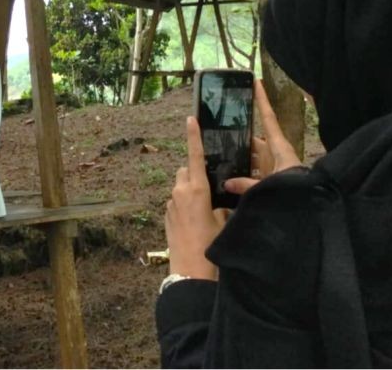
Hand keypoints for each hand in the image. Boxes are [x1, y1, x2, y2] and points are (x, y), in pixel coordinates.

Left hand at [164, 116, 224, 280]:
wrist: (190, 272)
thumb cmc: (212, 246)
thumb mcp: (225, 221)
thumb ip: (223, 202)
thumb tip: (225, 195)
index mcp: (197, 189)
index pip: (194, 155)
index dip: (193, 136)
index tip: (191, 119)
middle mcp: (180, 192)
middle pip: (186, 171)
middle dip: (196, 173)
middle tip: (211, 188)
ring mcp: (170, 204)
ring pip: (181, 186)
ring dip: (190, 190)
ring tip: (206, 210)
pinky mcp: (166, 215)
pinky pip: (177, 201)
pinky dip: (185, 204)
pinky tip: (197, 221)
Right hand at [224, 79, 301, 194]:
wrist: (310, 210)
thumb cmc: (294, 192)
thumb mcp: (269, 187)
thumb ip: (246, 185)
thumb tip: (226, 183)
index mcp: (279, 147)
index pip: (267, 118)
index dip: (262, 100)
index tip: (257, 82)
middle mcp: (275, 154)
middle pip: (253, 139)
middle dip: (238, 134)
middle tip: (218, 129)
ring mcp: (272, 167)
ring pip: (251, 157)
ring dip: (238, 156)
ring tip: (217, 153)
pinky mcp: (270, 179)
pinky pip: (253, 172)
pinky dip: (242, 173)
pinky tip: (227, 176)